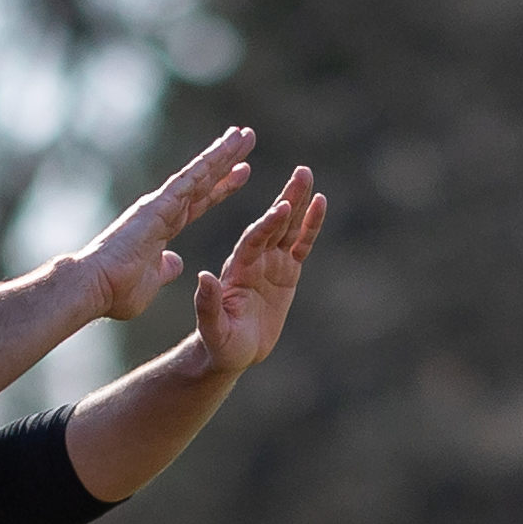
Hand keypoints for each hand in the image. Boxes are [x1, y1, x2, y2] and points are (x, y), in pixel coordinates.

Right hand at [68, 126, 259, 321]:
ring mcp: (160, 205)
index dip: (221, 188)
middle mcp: (162, 210)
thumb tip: (175, 262)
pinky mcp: (157, 205)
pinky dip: (208, 163)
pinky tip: (225, 148)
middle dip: (226, 160)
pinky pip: (188, 180)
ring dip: (222, 153)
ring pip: (198, 174)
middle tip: (246, 137)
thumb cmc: (116, 290)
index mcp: (163, 227)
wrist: (94, 287)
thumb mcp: (152, 281)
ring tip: (243, 134)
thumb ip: (165, 269)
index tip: (242, 172)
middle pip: (203, 181)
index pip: (200, 202)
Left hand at [187, 168, 326, 376]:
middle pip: (274, 224)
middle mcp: (254, 259)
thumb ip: (208, 304)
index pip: (255, 241)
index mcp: (236, 269)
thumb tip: (203, 276)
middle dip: (288, 199)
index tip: (282, 208)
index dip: (269, 225)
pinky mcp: (286, 271)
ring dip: (298, 202)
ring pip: (288, 228)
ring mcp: (271, 262)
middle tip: (303, 172)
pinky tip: (319, 203)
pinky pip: (301, 244)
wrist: (230, 351)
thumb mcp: (212, 328)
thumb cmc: (219, 343)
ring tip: (308, 176)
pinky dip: (310, 225)